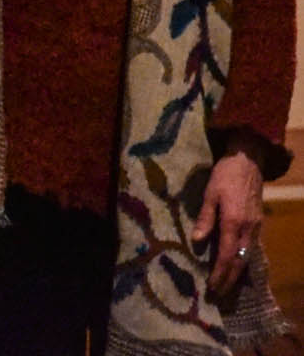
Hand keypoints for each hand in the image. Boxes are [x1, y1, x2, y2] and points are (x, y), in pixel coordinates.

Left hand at [193, 143, 265, 294]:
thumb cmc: (225, 176)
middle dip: (229, 279)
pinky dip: (243, 261)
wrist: (248, 162)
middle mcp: (248, 229)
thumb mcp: (210, 194)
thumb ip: (205, 218)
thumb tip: (197, 241)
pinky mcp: (259, 224)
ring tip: (226, 286)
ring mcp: (256, 227)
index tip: (212, 287)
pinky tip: (236, 266)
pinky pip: (251, 248)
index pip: (226, 254)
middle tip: (218, 295)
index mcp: (234, 222)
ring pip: (247, 256)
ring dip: (237, 273)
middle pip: (239, 261)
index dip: (220, 273)